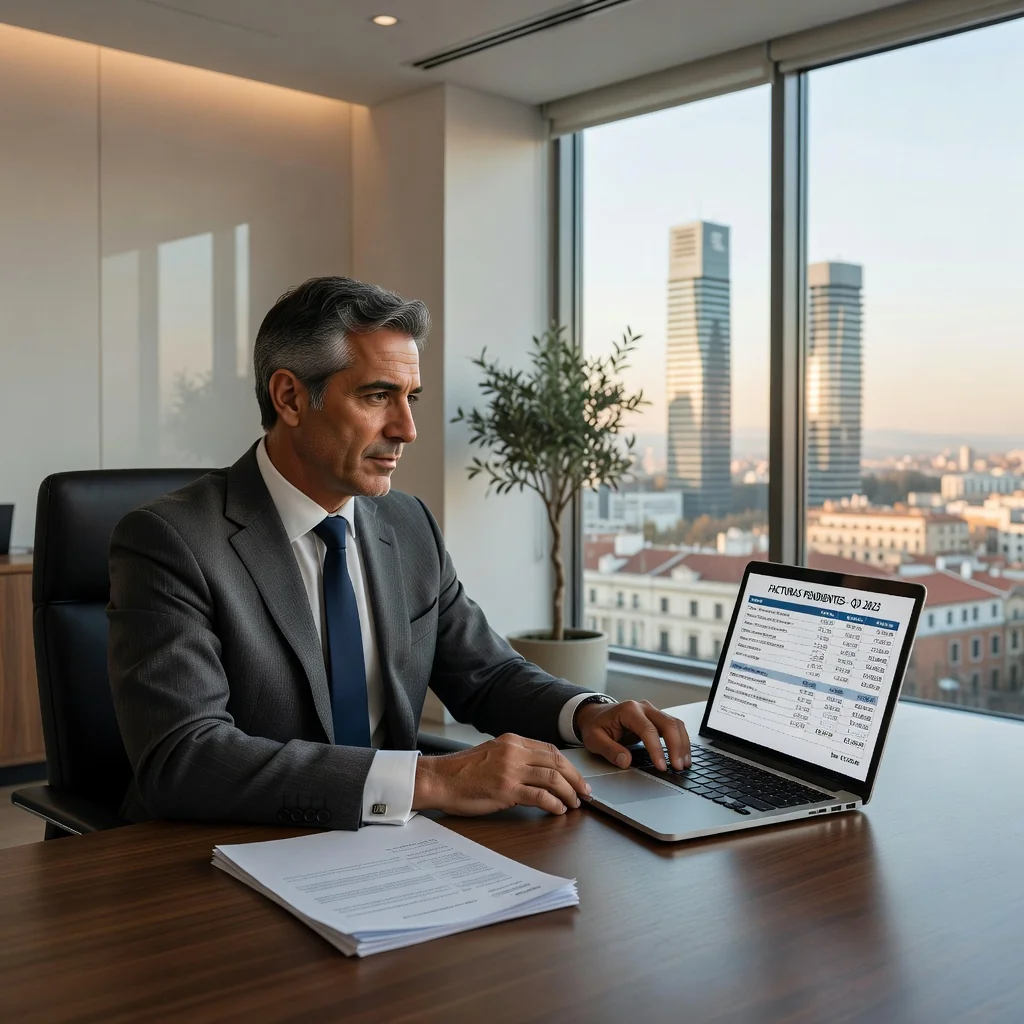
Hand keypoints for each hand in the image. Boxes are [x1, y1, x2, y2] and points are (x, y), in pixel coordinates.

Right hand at [412, 733, 591, 816]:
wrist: (439, 779)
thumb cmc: (461, 772)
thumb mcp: (491, 754)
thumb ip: (514, 758)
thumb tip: (538, 771)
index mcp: (511, 741)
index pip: (550, 750)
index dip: (568, 765)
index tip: (577, 778)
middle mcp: (514, 752)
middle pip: (556, 762)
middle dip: (575, 779)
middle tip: (584, 793)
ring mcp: (510, 770)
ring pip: (552, 778)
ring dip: (568, 793)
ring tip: (574, 804)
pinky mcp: (506, 789)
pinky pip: (540, 796)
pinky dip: (553, 804)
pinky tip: (558, 811)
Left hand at [575, 699, 690, 772]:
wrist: (596, 715)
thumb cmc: (596, 726)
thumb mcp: (594, 739)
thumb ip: (609, 750)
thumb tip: (626, 761)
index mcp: (628, 710)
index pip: (648, 729)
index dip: (656, 749)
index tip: (661, 766)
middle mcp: (643, 707)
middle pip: (667, 723)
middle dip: (676, 746)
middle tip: (677, 767)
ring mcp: (652, 711)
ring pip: (675, 724)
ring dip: (682, 744)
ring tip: (684, 764)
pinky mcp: (657, 719)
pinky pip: (674, 727)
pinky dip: (681, 741)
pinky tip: (683, 756)